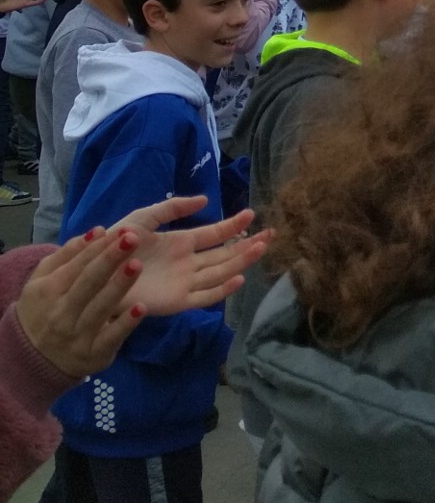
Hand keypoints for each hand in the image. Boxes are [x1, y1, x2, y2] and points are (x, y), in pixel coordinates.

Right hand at [14, 231, 147, 378]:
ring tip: (137, 265)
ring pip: (100, 307)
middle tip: (133, 239)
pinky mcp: (94, 354)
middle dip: (110, 259)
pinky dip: (125, 324)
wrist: (32, 359)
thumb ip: (67, 255)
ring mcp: (77, 335)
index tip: (123, 230)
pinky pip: (111, 337)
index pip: (76, 265)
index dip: (99, 247)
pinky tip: (141, 308)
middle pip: (88, 283)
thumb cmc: (45, 309)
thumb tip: (96, 232)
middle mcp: (61, 313)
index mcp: (48, 290)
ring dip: (119, 286)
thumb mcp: (43, 281)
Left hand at [110, 199, 268, 316]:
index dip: (233, 225)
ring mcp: (185, 282)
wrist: (95, 273)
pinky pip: (205, 296)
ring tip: (261, 248)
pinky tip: (238, 278)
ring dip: (242, 261)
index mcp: (181, 243)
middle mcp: (188, 263)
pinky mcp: (178, 301)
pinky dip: (223, 289)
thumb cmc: (115, 245)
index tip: (251, 215)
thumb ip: (172, 208)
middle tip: (270, 233)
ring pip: (222, 272)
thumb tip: (205, 200)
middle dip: (248, 244)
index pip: (215, 234)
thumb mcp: (143, 218)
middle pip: (225, 254)